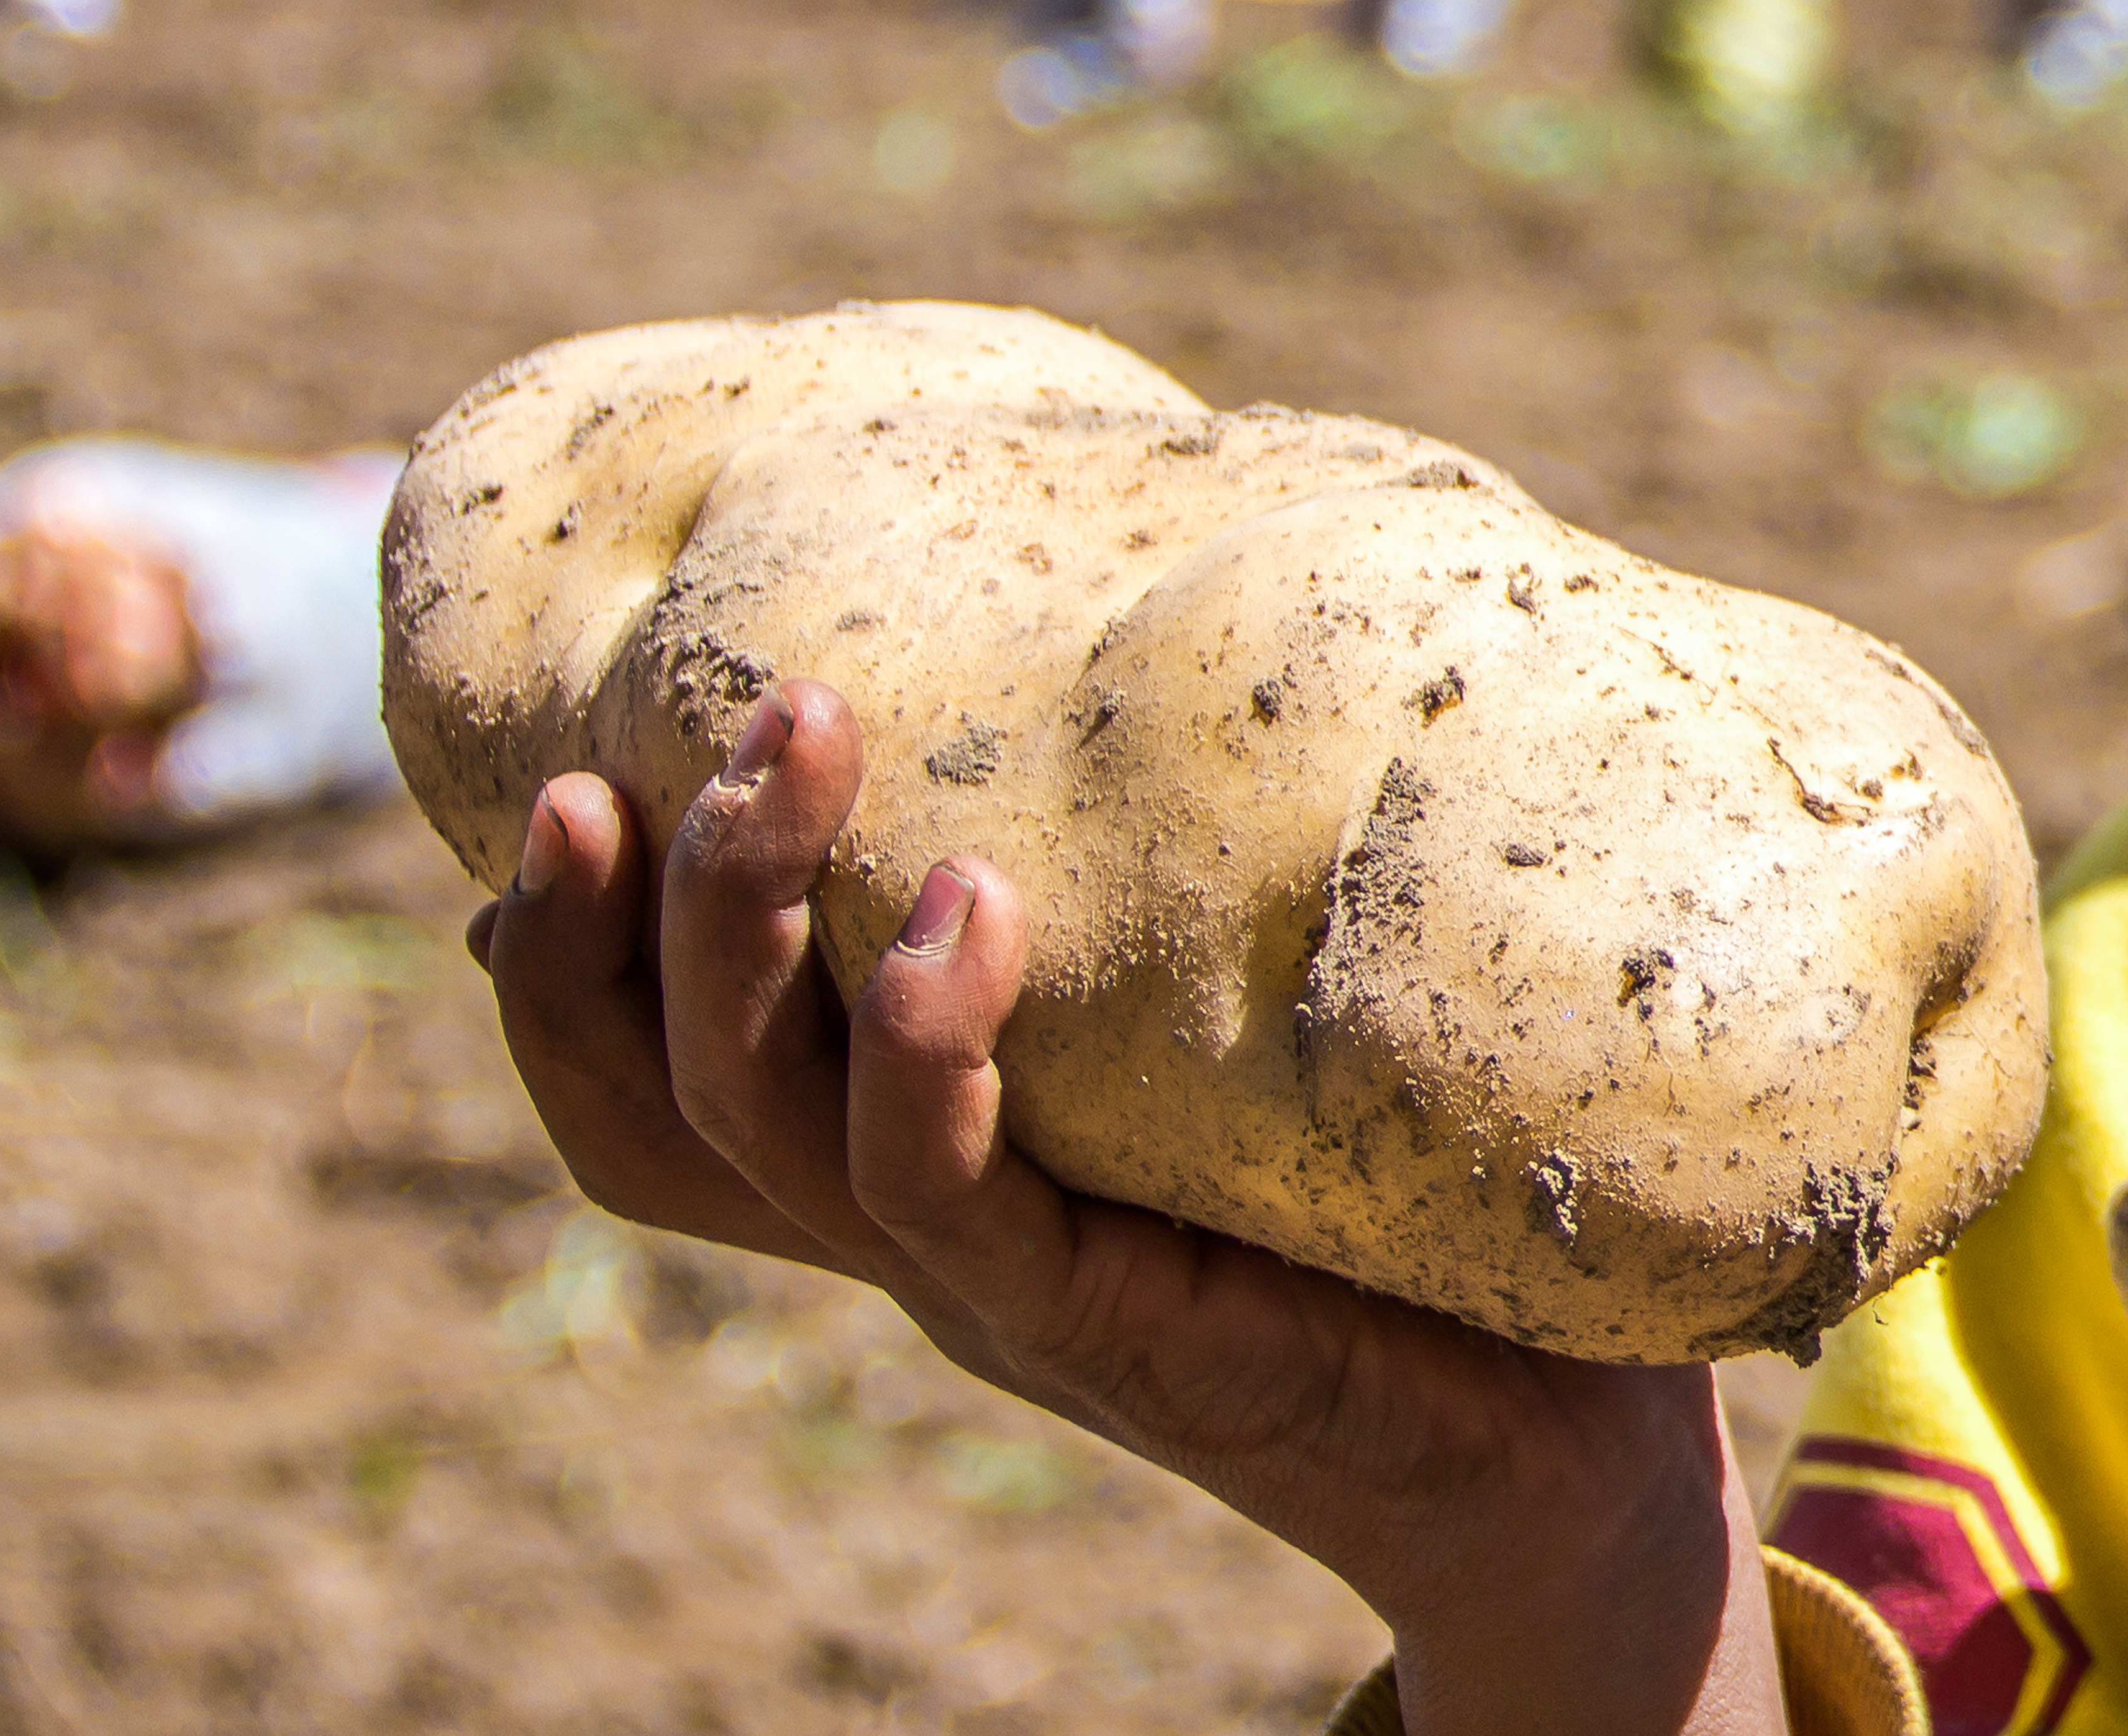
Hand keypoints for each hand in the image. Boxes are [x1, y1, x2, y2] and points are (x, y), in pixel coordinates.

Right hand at [467, 679, 1790, 1735]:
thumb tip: (1093, 687)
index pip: (653, 1088)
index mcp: (912, 1161)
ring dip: (750, 924)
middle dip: (655, 890)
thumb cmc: (1402, 1189)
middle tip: (756, 701)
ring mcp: (1000, 1294)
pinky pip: (947, 1205)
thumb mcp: (1228, 1019)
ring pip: (767, 1130)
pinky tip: (965, 911)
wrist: (1567, 1440)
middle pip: (673, 1095)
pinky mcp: (1113, 1326)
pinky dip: (923, 1056)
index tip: (561, 778)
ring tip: (814, 735)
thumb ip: (1145, 905)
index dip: (560, 957)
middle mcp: (919, 1236)